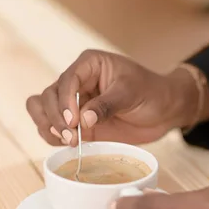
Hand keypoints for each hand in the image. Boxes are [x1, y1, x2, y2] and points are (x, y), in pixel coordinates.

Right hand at [26, 50, 208, 145]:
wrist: (165, 111)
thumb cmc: (152, 93)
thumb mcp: (131, 94)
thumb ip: (107, 105)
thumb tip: (83, 120)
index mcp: (89, 64)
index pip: (67, 80)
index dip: (65, 101)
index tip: (72, 121)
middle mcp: (77, 81)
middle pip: (49, 96)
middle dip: (56, 117)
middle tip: (72, 136)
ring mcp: (75, 103)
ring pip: (43, 109)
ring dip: (48, 126)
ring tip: (68, 140)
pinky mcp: (77, 123)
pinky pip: (53, 128)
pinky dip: (53, 136)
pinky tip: (67, 144)